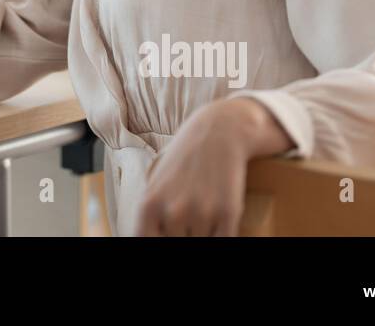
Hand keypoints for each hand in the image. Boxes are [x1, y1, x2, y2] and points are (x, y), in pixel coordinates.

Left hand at [135, 98, 281, 236]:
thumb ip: (152, 217)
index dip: (159, 241)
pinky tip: (222, 222)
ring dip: (206, 232)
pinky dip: (224, 234)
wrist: (218, 132)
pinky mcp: (228, 212)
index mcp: (149, 205)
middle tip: (191, 209)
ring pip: (203, 243)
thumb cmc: (184, 161)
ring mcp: (201, 213)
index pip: (145, 242)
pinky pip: (225, 240)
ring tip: (206, 208)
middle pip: (178, 243)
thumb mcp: (156, 185)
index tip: (168, 232)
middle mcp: (173, 211)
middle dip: (185, 232)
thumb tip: (152, 236)